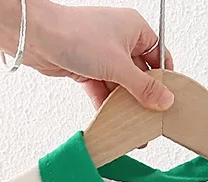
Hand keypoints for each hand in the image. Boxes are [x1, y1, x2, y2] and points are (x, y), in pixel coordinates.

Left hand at [24, 1, 174, 110]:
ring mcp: (103, 55)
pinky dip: (107, 105)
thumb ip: (144, 87)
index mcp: (134, 29)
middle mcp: (120, 40)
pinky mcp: (88, 69)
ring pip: (121, 85)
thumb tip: (165, 99)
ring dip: (125, 105)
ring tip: (133, 126)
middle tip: (150, 118)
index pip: (158, 55)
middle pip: (139, 74)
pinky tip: (113, 121)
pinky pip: (103, 90)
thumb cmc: (77, 36)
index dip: (163, 78)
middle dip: (143, 96)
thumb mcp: (119, 65)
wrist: (40, 38)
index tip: (167, 99)